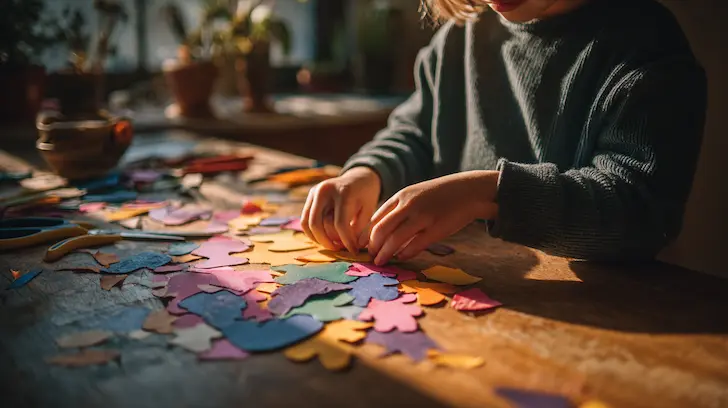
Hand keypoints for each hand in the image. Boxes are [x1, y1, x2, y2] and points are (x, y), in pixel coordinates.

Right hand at [301, 166, 381, 252]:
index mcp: (343, 191)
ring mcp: (314, 191)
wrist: (359, 178)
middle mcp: (325, 190)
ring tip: (333, 244)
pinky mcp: (310, 195)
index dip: (346, 241)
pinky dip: (312, 232)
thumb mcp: (368, 211)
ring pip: (307, 223)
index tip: (354, 251)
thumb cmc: (366, 196)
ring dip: (318, 239)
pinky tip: (326, 238)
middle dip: (327, 242)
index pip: (340, 223)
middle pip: (317, 224)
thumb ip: (359, 230)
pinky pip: (305, 219)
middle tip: (340, 249)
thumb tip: (350, 248)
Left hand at [367, 171, 499, 264]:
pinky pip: (414, 246)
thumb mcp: (415, 194)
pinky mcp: (436, 229)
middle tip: (371, 256)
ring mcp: (422, 217)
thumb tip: (380, 229)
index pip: (376, 218)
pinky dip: (404, 254)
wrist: (468, 191)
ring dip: (385, 254)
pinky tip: (400, 258)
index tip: (363, 246)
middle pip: (381, 230)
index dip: (367, 235)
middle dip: (373, 246)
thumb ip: (399, 208)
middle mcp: (409, 205)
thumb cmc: (440, 195)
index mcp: (401, 196)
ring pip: (394, 240)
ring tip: (380, 262)